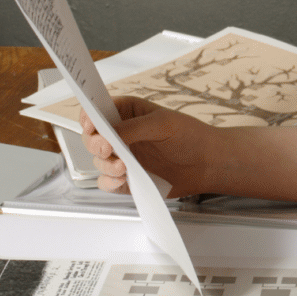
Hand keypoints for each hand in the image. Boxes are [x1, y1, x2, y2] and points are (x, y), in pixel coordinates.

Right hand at [81, 97, 218, 197]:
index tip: (90, 126)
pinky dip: (110, 183)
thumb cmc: (189, 135)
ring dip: (105, 166)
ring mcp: (124, 157)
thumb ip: (133, 128)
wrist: (208, 164)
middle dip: (95, 144)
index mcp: (127, 113)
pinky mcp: (128, 179)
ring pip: (99, 162)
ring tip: (123, 168)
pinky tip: (121, 181)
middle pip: (93, 139)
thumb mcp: (162, 124)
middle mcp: (122, 135)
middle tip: (106, 149)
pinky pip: (108, 183)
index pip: (97, 112)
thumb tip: (108, 134)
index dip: (88, 117)